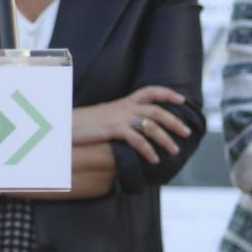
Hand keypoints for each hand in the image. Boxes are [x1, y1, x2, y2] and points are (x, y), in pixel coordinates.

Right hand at [72, 86, 191, 164]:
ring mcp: (120, 117)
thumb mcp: (104, 117)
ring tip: (175, 150)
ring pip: (152, 125)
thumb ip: (120, 119)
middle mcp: (124, 107)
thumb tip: (132, 129)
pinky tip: (154, 159)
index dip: (168, 94)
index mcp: (123, 102)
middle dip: (174, 121)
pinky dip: (148, 150)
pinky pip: (137, 140)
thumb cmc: (83, 123)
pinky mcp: (114, 129)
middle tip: (187, 132)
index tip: (182, 100)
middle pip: (157, 110)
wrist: (65, 123)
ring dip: (166, 139)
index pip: (150, 91)